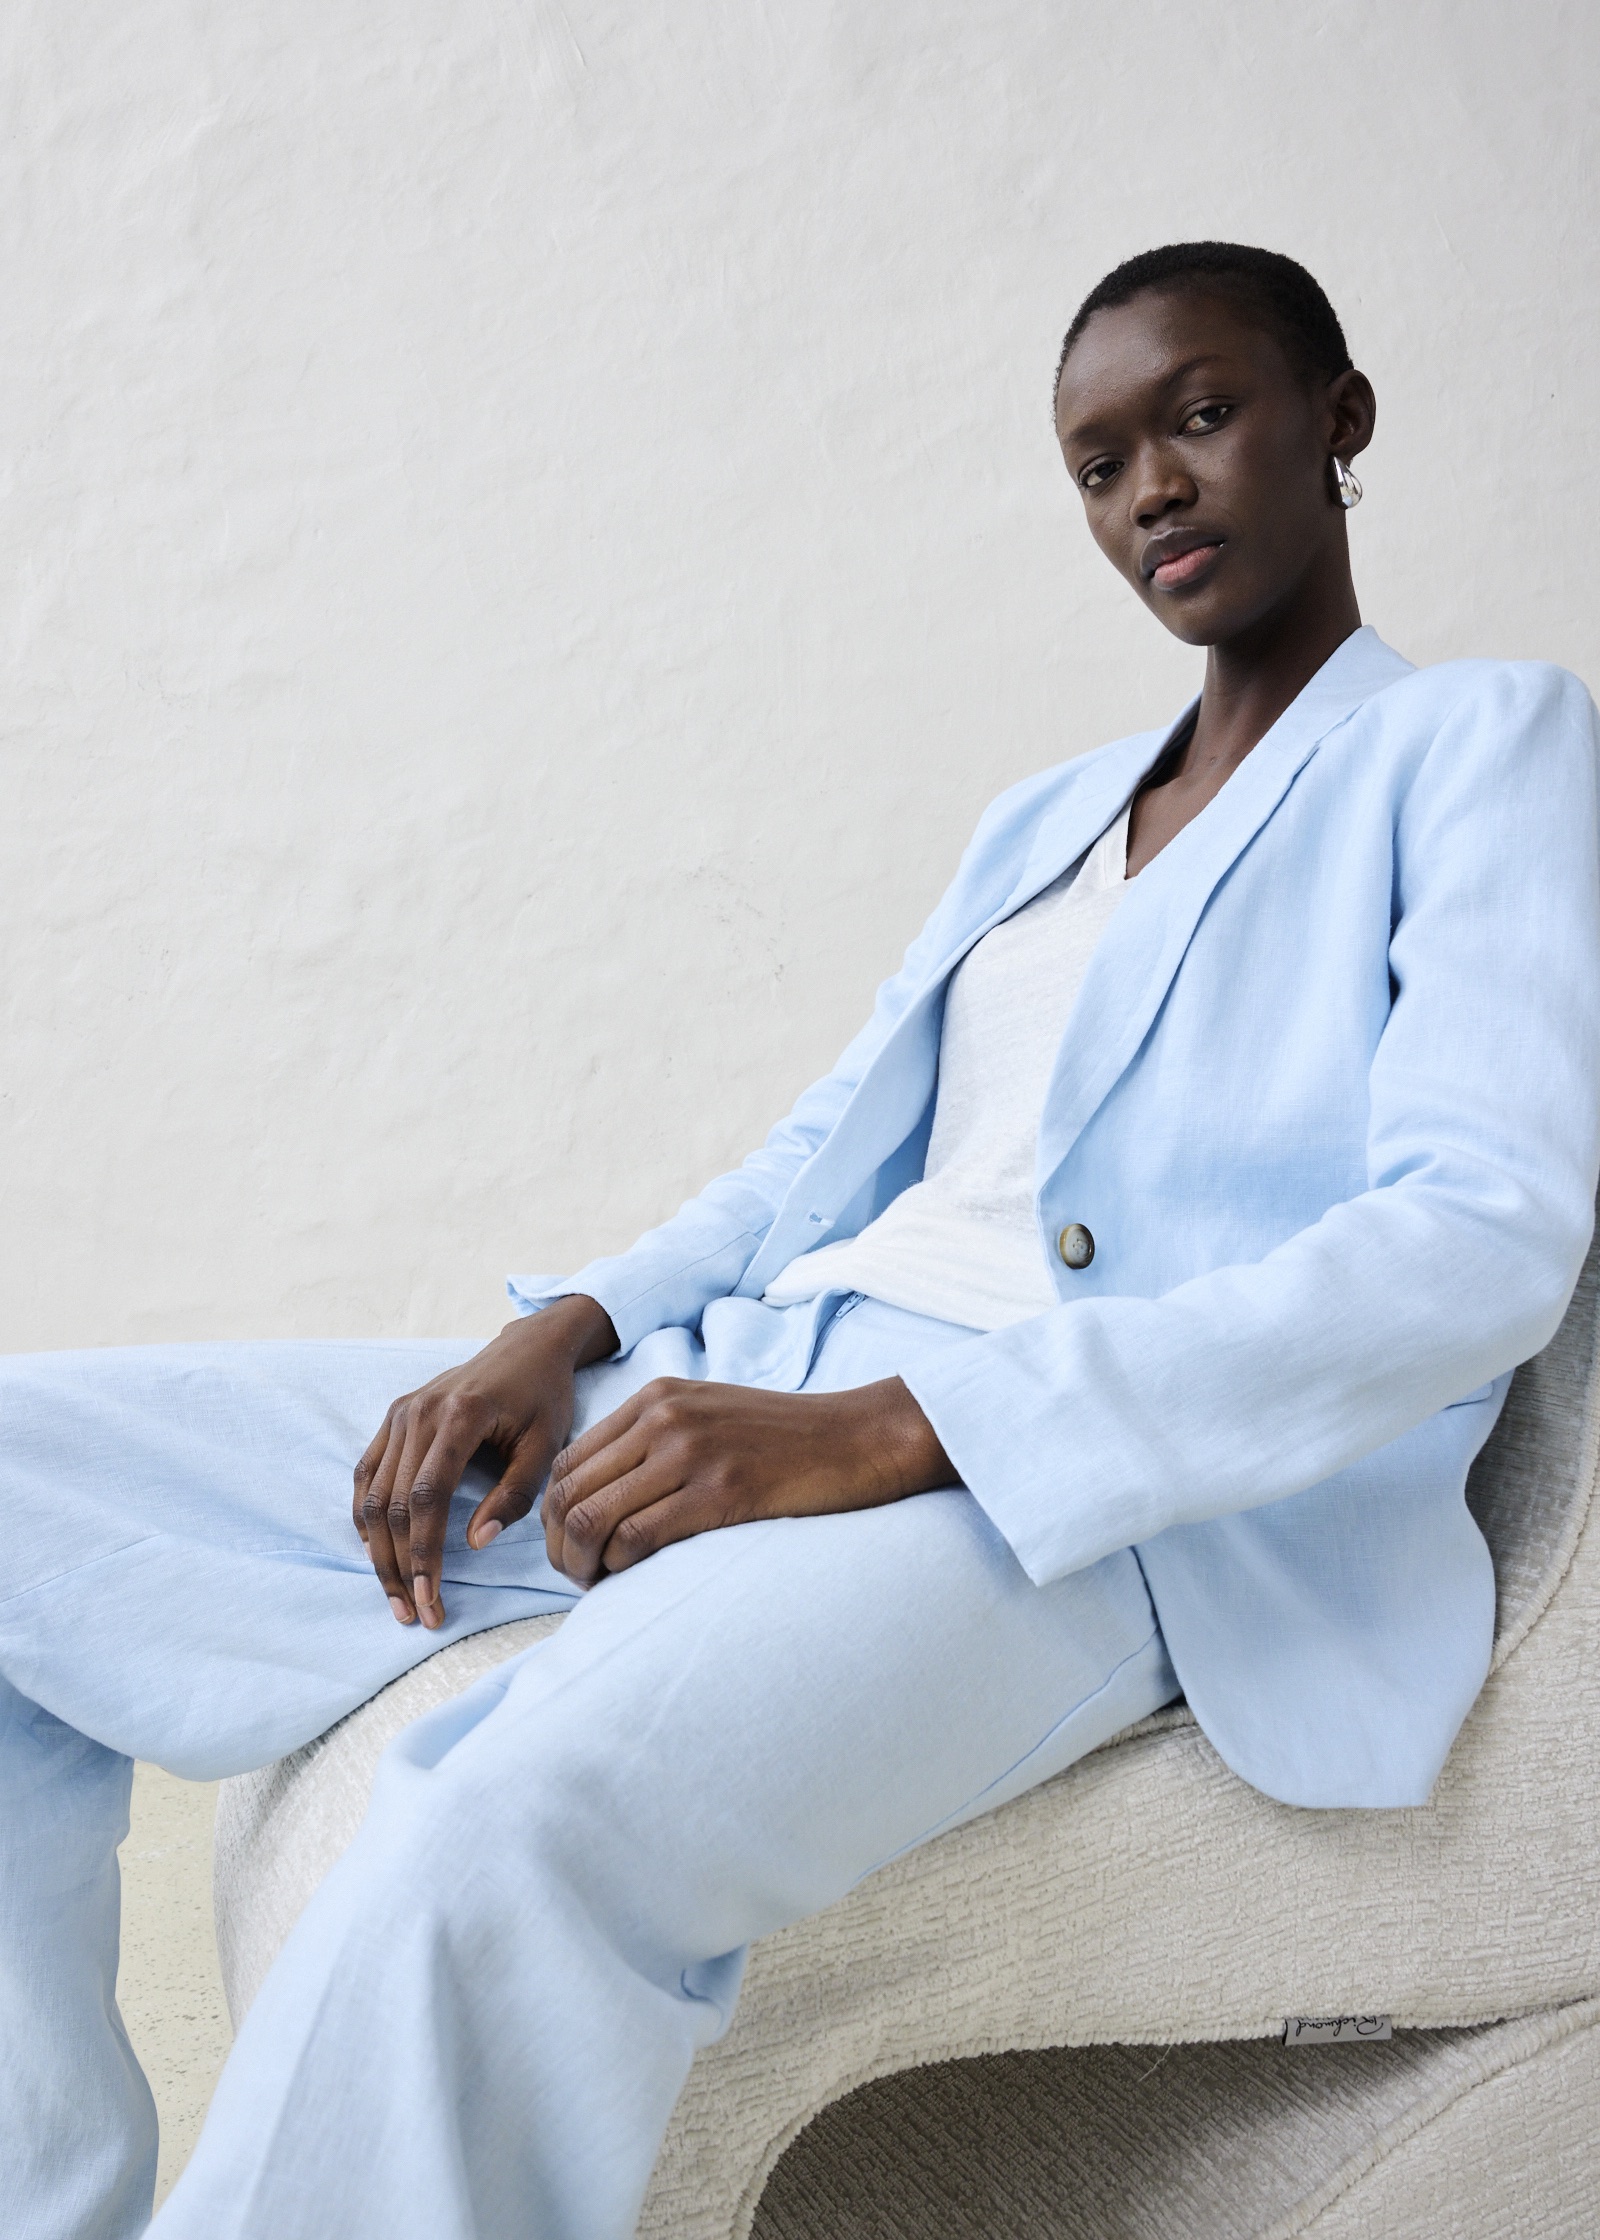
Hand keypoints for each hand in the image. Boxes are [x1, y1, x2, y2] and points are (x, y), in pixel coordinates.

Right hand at [353, 1294, 616, 1629]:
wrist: (528, 1347)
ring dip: (378, 1553)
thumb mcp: (547, 1446)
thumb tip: (475, 1543)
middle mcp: (419, 1412)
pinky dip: (366, 1518)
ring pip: (372, 1495)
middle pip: (392, 1504)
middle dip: (399, 1567)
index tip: (430, 1600)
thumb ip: (514, 1494)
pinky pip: (366, 1474)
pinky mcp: (393, 1417)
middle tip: (414, 1615)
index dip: (423, 1555)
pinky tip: (378, 1554)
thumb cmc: (544, 1398)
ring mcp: (400, 1413)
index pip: (427, 1498)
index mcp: (460, 1416)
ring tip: (395, 1597)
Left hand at [541, 1374, 953, 1587]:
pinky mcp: (720, 1492)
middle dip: (558, 1546)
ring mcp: (691, 1452)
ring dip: (581, 1563)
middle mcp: (663, 1418)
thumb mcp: (709, 1416)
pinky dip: (620, 1568)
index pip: (567, 1460)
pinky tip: (632, 1580)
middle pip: (568, 1491)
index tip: (570, 1547)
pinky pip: (637, 1538)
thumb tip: (601, 1498)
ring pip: (591, 1516)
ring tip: (597, 1584)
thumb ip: (655, 1441)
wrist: (858, 1436)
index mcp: (656, 1398)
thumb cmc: (787, 1439)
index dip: (553, 1514)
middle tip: (578, 1577)